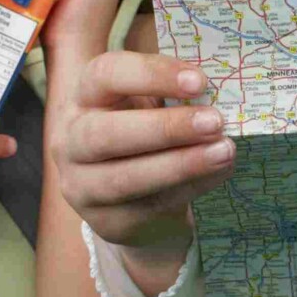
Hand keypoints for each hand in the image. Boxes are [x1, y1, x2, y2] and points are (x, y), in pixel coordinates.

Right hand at [49, 44, 234, 249]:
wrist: (130, 196)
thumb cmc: (143, 132)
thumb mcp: (149, 104)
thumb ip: (174, 95)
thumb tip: (219, 93)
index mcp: (84, 96)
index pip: (105, 75)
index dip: (152, 75)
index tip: (200, 81)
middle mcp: (72, 140)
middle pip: (107, 133)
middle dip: (166, 128)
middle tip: (215, 122)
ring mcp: (83, 185)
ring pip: (125, 178)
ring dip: (181, 164)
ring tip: (224, 151)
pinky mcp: (106, 221)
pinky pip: (149, 206)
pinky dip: (190, 187)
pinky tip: (218, 172)